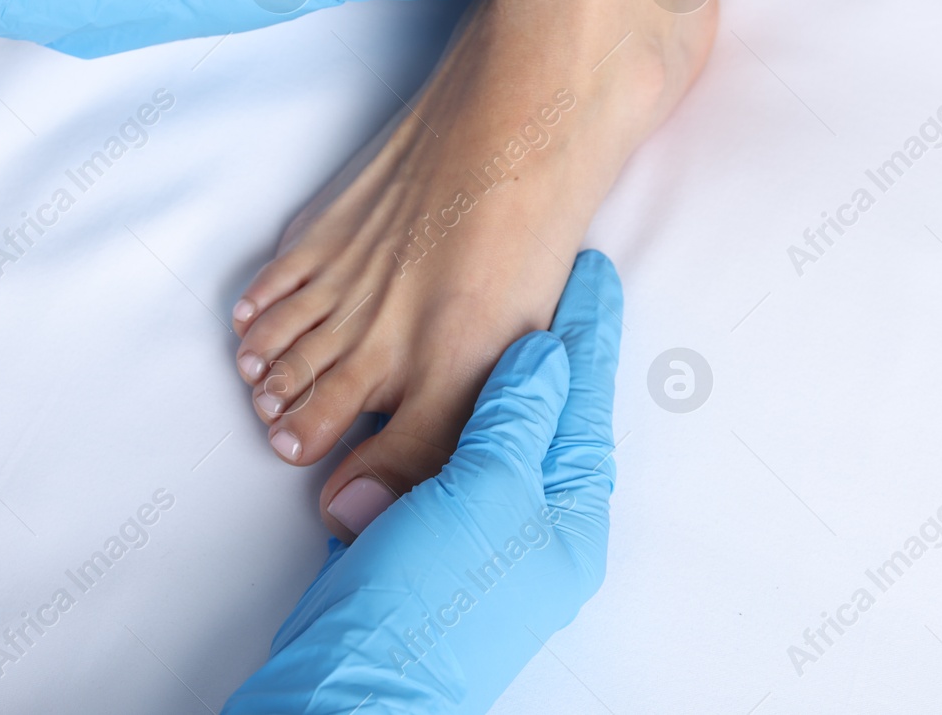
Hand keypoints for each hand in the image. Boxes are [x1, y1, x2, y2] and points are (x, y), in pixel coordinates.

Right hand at [223, 250, 622, 714]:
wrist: (351, 687)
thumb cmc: (433, 604)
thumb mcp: (489, 496)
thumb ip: (518, 419)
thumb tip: (541, 357)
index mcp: (568, 512)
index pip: (584, 397)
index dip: (586, 328)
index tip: (589, 269)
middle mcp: (533, 519)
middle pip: (547, 410)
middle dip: (549, 344)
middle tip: (552, 272)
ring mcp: (478, 530)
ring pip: (490, 428)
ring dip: (491, 371)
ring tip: (501, 308)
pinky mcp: (424, 537)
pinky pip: (440, 457)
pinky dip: (435, 413)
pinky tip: (434, 380)